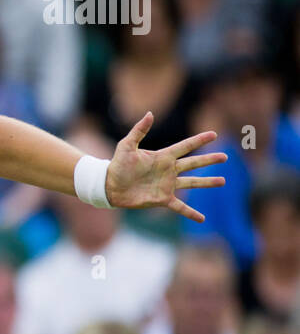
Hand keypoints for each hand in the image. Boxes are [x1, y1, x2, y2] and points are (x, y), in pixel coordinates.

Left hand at [105, 111, 227, 221]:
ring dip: (207, 182)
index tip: (213, 134)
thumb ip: (139, 130)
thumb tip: (150, 113)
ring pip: (192, 183)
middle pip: (193, 164)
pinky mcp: (162, 199)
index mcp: (162, 157)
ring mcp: (167, 185)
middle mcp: (168, 171)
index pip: (185, 146)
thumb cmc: (117, 165)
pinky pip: (180, 207)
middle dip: (209, 160)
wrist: (108, 186)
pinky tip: (202, 219)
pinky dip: (191, 213)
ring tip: (223, 181)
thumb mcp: (127, 145)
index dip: (198, 140)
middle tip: (225, 157)